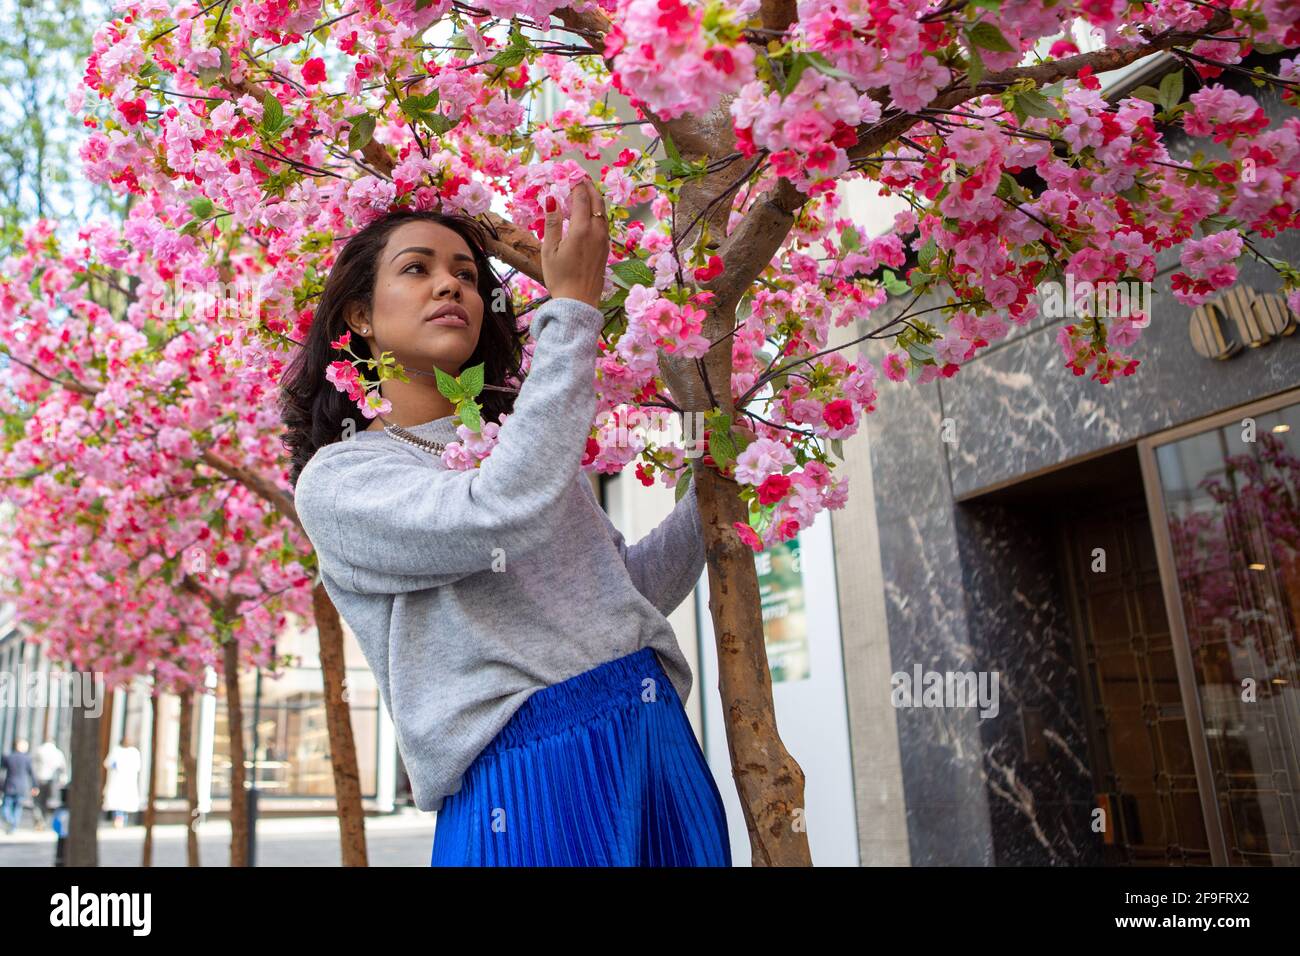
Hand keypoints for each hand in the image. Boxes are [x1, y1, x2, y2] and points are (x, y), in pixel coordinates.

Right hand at [540, 174, 609, 309]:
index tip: (571, 175)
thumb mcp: (550, 250)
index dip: (576, 184)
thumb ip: (552, 223)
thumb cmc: (560, 277)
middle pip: (597, 202)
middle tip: (580, 178)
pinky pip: (603, 224)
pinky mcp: (605, 250)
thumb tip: (551, 199)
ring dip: (595, 200)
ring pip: (603, 213)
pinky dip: (597, 214)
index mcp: (582, 229)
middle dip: (589, 187)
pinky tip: (590, 216)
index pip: (582, 198)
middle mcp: (597, 232)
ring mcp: (604, 241)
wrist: (578, 302)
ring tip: (585, 193)